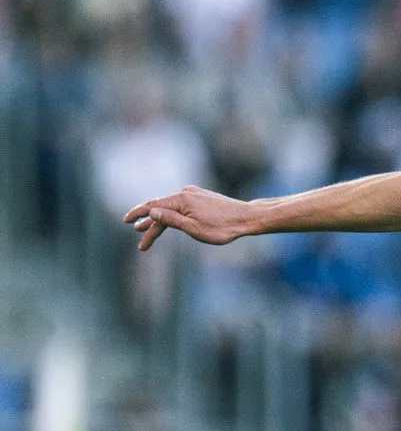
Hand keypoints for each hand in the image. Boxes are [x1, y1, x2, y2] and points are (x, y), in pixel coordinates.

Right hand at [124, 186, 255, 251]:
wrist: (246, 217)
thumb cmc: (222, 227)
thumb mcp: (194, 229)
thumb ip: (171, 220)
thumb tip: (152, 212)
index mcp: (181, 199)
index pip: (153, 206)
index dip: (138, 214)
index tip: (125, 220)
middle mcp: (185, 193)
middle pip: (161, 208)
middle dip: (148, 224)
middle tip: (138, 237)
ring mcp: (193, 194)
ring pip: (170, 208)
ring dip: (159, 220)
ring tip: (146, 230)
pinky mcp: (200, 198)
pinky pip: (180, 207)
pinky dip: (171, 216)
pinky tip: (166, 222)